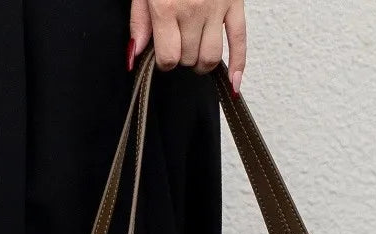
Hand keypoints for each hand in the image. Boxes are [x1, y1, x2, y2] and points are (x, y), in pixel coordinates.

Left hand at [128, 0, 246, 93]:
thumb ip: (139, 20)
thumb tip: (135, 54)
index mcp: (168, 6)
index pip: (168, 58)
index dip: (164, 61)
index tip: (163, 55)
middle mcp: (193, 10)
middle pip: (189, 59)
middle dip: (182, 58)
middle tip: (178, 45)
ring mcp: (216, 9)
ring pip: (210, 57)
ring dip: (201, 63)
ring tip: (195, 55)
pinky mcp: (235, 4)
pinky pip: (240, 41)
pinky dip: (238, 65)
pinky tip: (232, 84)